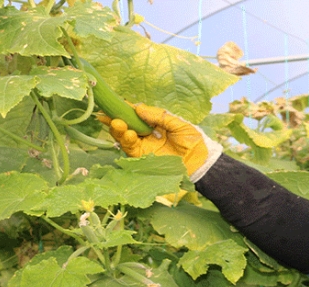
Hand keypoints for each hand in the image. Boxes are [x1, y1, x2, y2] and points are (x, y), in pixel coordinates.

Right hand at [98, 104, 221, 180]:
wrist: (200, 163)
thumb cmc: (193, 141)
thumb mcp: (178, 124)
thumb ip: (159, 116)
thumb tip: (138, 107)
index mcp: (154, 124)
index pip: (137, 114)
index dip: (125, 108)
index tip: (115, 102)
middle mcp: (146, 134)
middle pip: (127, 125)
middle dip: (116, 118)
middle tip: (107, 113)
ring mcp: (144, 146)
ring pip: (124, 137)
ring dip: (118, 130)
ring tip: (117, 123)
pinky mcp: (143, 158)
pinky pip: (131, 149)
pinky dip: (126, 141)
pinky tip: (127, 134)